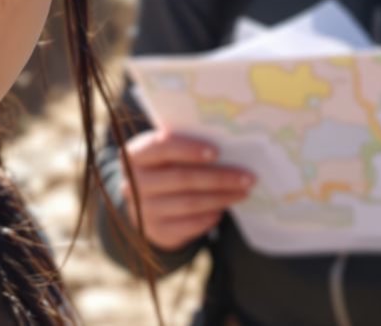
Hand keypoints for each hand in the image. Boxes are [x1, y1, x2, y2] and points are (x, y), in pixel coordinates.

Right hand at [119, 130, 253, 251]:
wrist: (143, 201)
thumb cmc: (162, 167)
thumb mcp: (163, 153)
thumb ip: (182, 147)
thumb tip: (225, 146)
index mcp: (134, 155)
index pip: (161, 148)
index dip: (188, 149)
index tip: (217, 152)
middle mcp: (134, 184)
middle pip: (182, 178)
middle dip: (218, 177)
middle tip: (247, 177)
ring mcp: (143, 211)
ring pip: (190, 203)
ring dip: (221, 197)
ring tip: (243, 192)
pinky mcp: (158, 232)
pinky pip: (191, 224)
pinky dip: (211, 216)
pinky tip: (224, 207)